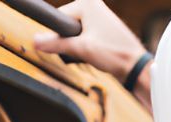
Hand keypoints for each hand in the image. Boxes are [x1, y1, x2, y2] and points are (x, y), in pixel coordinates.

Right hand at [33, 0, 147, 82]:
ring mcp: (98, 16)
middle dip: (70, 41)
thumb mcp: (81, 49)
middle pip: (66, 26)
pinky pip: (83, 36)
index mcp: (88, 2)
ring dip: (77, 46)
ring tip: (92, 52)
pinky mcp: (101, 27)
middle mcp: (93, 5)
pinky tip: (95, 53)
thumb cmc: (115, 53)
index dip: (59, 36)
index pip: (59, 18)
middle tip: (86, 51)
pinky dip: (84, 47)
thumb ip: (56, 44)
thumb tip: (35, 40)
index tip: (68, 46)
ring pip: (74, 33)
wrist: (135, 66)